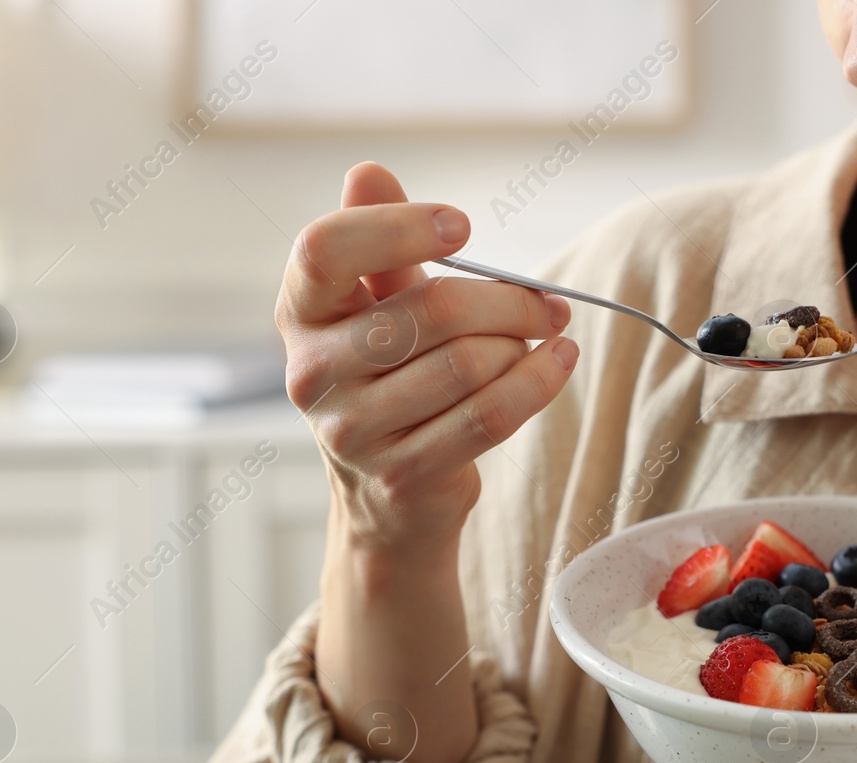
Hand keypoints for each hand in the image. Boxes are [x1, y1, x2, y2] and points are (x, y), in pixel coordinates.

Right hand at [277, 162, 576, 553]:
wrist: (389, 496)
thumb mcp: (376, 306)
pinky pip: (488, 416)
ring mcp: (353, 430)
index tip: (462, 228)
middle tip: (546, 303)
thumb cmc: (389, 378)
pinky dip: (537, 383)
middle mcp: (312, 371)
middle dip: (506, 301)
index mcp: (298, 313)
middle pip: (429, 310)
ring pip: (467, 365)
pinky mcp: (402, 473)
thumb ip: (377, 242)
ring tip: (541, 340)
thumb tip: (368, 171)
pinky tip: (557, 363)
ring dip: (522, 345)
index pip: (325, 249)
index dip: (398, 227)